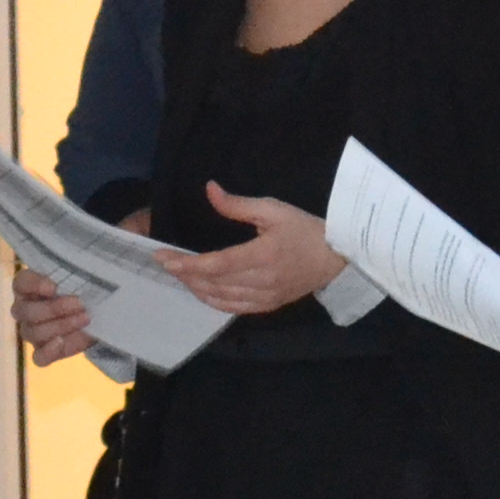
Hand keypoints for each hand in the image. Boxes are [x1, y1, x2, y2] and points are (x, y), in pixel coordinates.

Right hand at [10, 266, 96, 367]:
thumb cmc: (80, 288)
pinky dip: (49, 351)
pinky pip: (38, 358)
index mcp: (28, 287)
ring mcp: (31, 333)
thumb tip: (80, 271)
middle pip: (26, 312)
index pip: (21, 283)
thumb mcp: (79, 276)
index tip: (54, 287)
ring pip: (34, 332)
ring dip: (61, 325)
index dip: (35, 285)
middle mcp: (24, 310)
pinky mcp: (43, 352)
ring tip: (84, 318)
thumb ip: (73, 272)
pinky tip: (61, 341)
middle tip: (79, 303)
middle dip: (54, 308)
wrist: (95, 312)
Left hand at [163, 183, 346, 315]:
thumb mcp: (273, 209)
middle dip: (185, 274)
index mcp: (263, 255)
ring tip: (179, 275)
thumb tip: (209, 190)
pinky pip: (234, 308)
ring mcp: (265, 297)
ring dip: (196, 288)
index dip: (187, 264)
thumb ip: (238, 204)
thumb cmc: (304, 228)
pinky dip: (213, 301)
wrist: (336, 257)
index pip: (216, 264)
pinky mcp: (268, 306)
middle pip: (213, 283)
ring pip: (221, 298)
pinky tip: (201, 291)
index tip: (163, 257)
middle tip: (165, 263)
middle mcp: (262, 280)